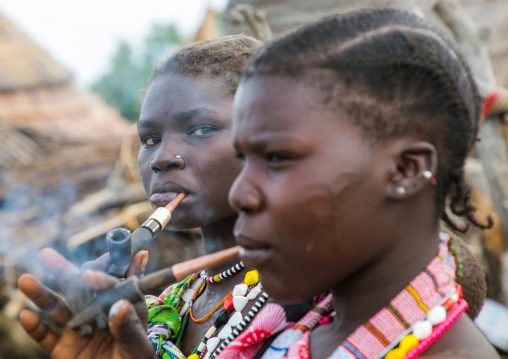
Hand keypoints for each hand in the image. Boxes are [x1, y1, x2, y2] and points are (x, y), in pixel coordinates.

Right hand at [18, 248, 153, 358]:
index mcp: (119, 306)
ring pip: (57, 309)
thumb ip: (130, 326)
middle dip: (63, 271)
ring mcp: (77, 329)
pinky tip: (27, 316)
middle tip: (46, 254)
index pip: (109, 286)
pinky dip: (35, 327)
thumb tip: (121, 304)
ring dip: (41, 294)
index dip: (99, 279)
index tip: (88, 276)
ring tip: (26, 280)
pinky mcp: (62, 348)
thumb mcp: (138, 345)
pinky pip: (46, 336)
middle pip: (78, 289)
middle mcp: (96, 313)